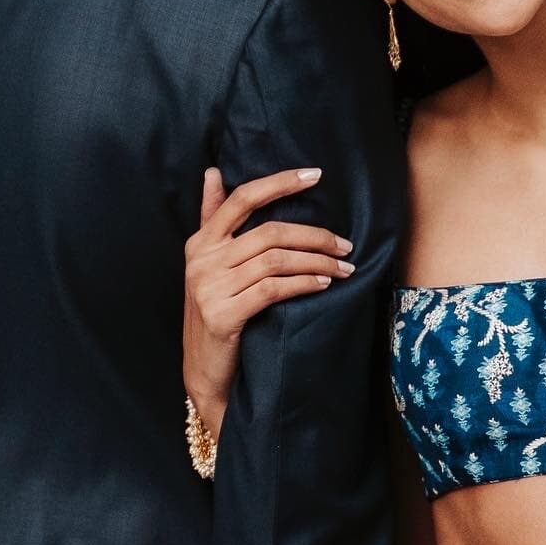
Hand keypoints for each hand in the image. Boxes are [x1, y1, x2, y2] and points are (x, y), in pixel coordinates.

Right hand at [182, 165, 354, 437]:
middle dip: (314, 235)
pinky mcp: (223, 315)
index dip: (279, 183)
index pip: (241, 199)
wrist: (204, 372)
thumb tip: (213, 172)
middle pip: (269, 232)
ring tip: (343, 267)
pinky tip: (323, 284)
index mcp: (200, 243)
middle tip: (344, 244)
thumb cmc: (216, 313)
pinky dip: (303, 283)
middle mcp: (202, 261)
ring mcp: (210, 288)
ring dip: (316, 262)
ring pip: (275, 260)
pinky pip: (273, 289)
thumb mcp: (209, 266)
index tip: (315, 175)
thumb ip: (213, 219)